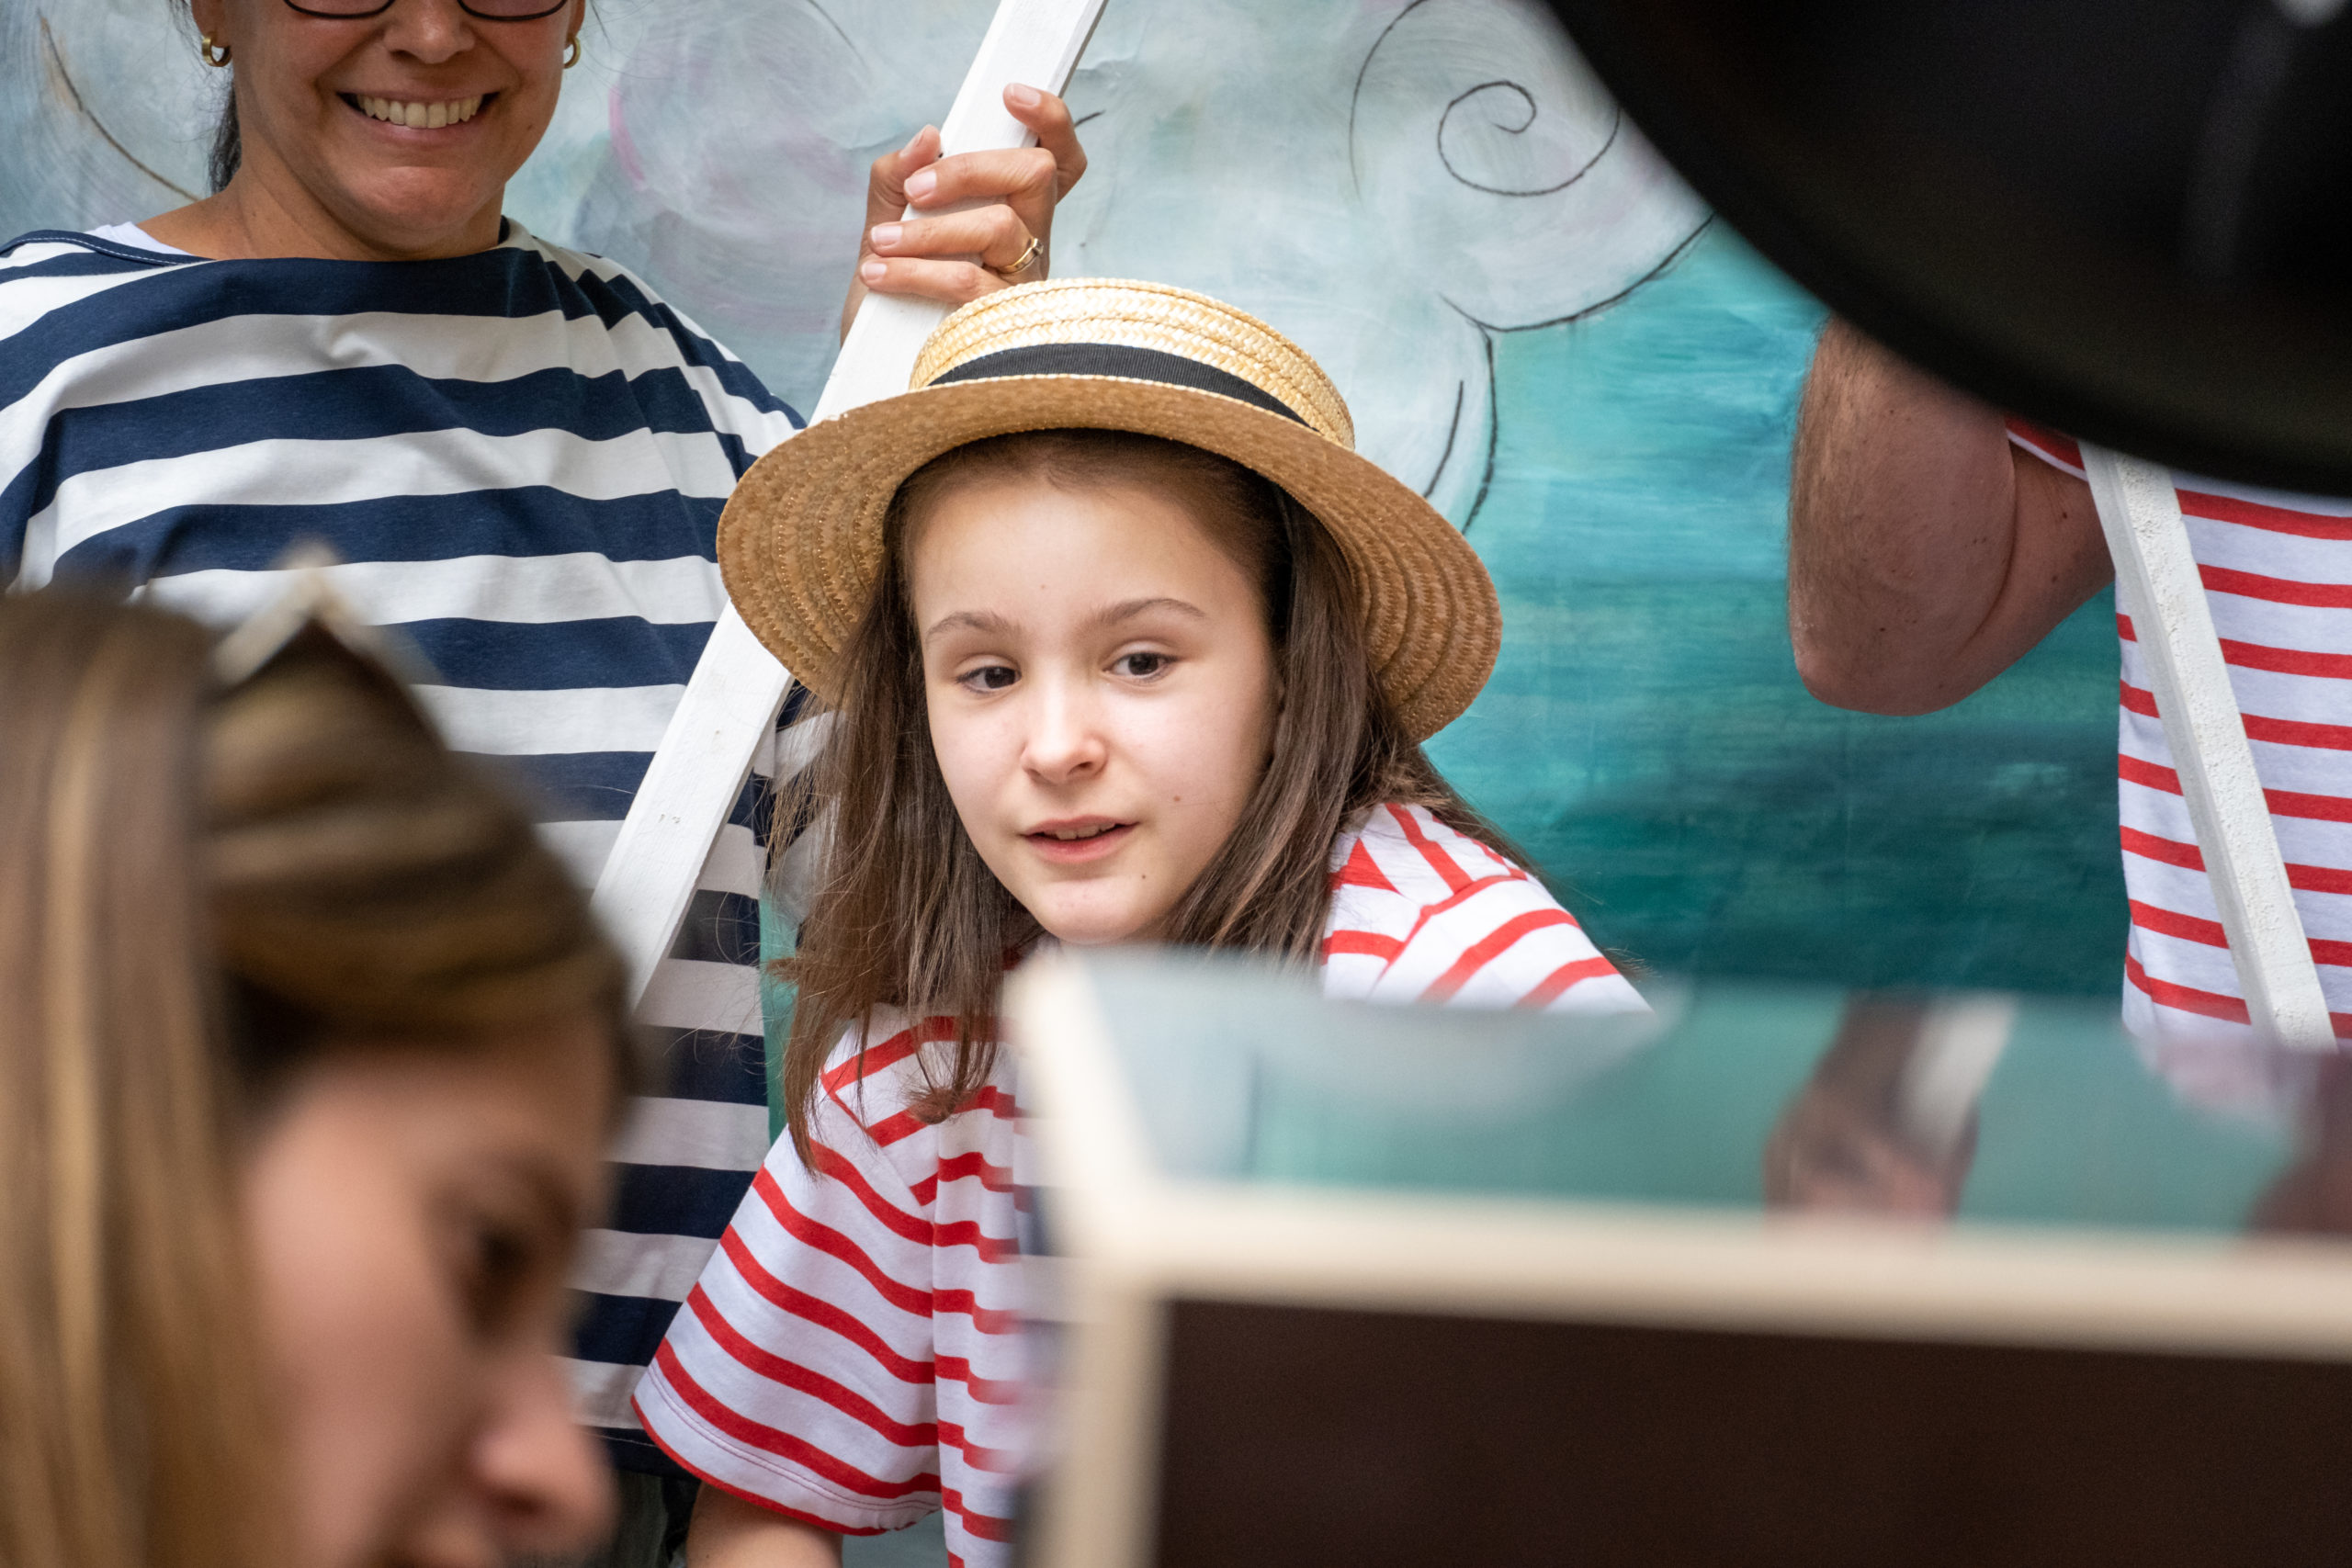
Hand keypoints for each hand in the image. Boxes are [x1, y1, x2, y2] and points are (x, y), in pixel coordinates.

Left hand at [840, 83, 1089, 338]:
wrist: (872, 375)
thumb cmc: (889, 305)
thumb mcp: (881, 230)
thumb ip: (895, 180)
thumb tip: (928, 135)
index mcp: (1011, 218)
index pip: (1055, 163)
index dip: (1051, 122)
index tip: (1011, 96)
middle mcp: (1030, 248)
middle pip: (1036, 176)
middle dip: (969, 169)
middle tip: (916, 189)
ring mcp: (1022, 288)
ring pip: (1000, 228)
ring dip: (929, 231)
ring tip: (881, 243)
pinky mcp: (1001, 325)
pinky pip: (967, 281)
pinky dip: (914, 271)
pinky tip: (878, 274)